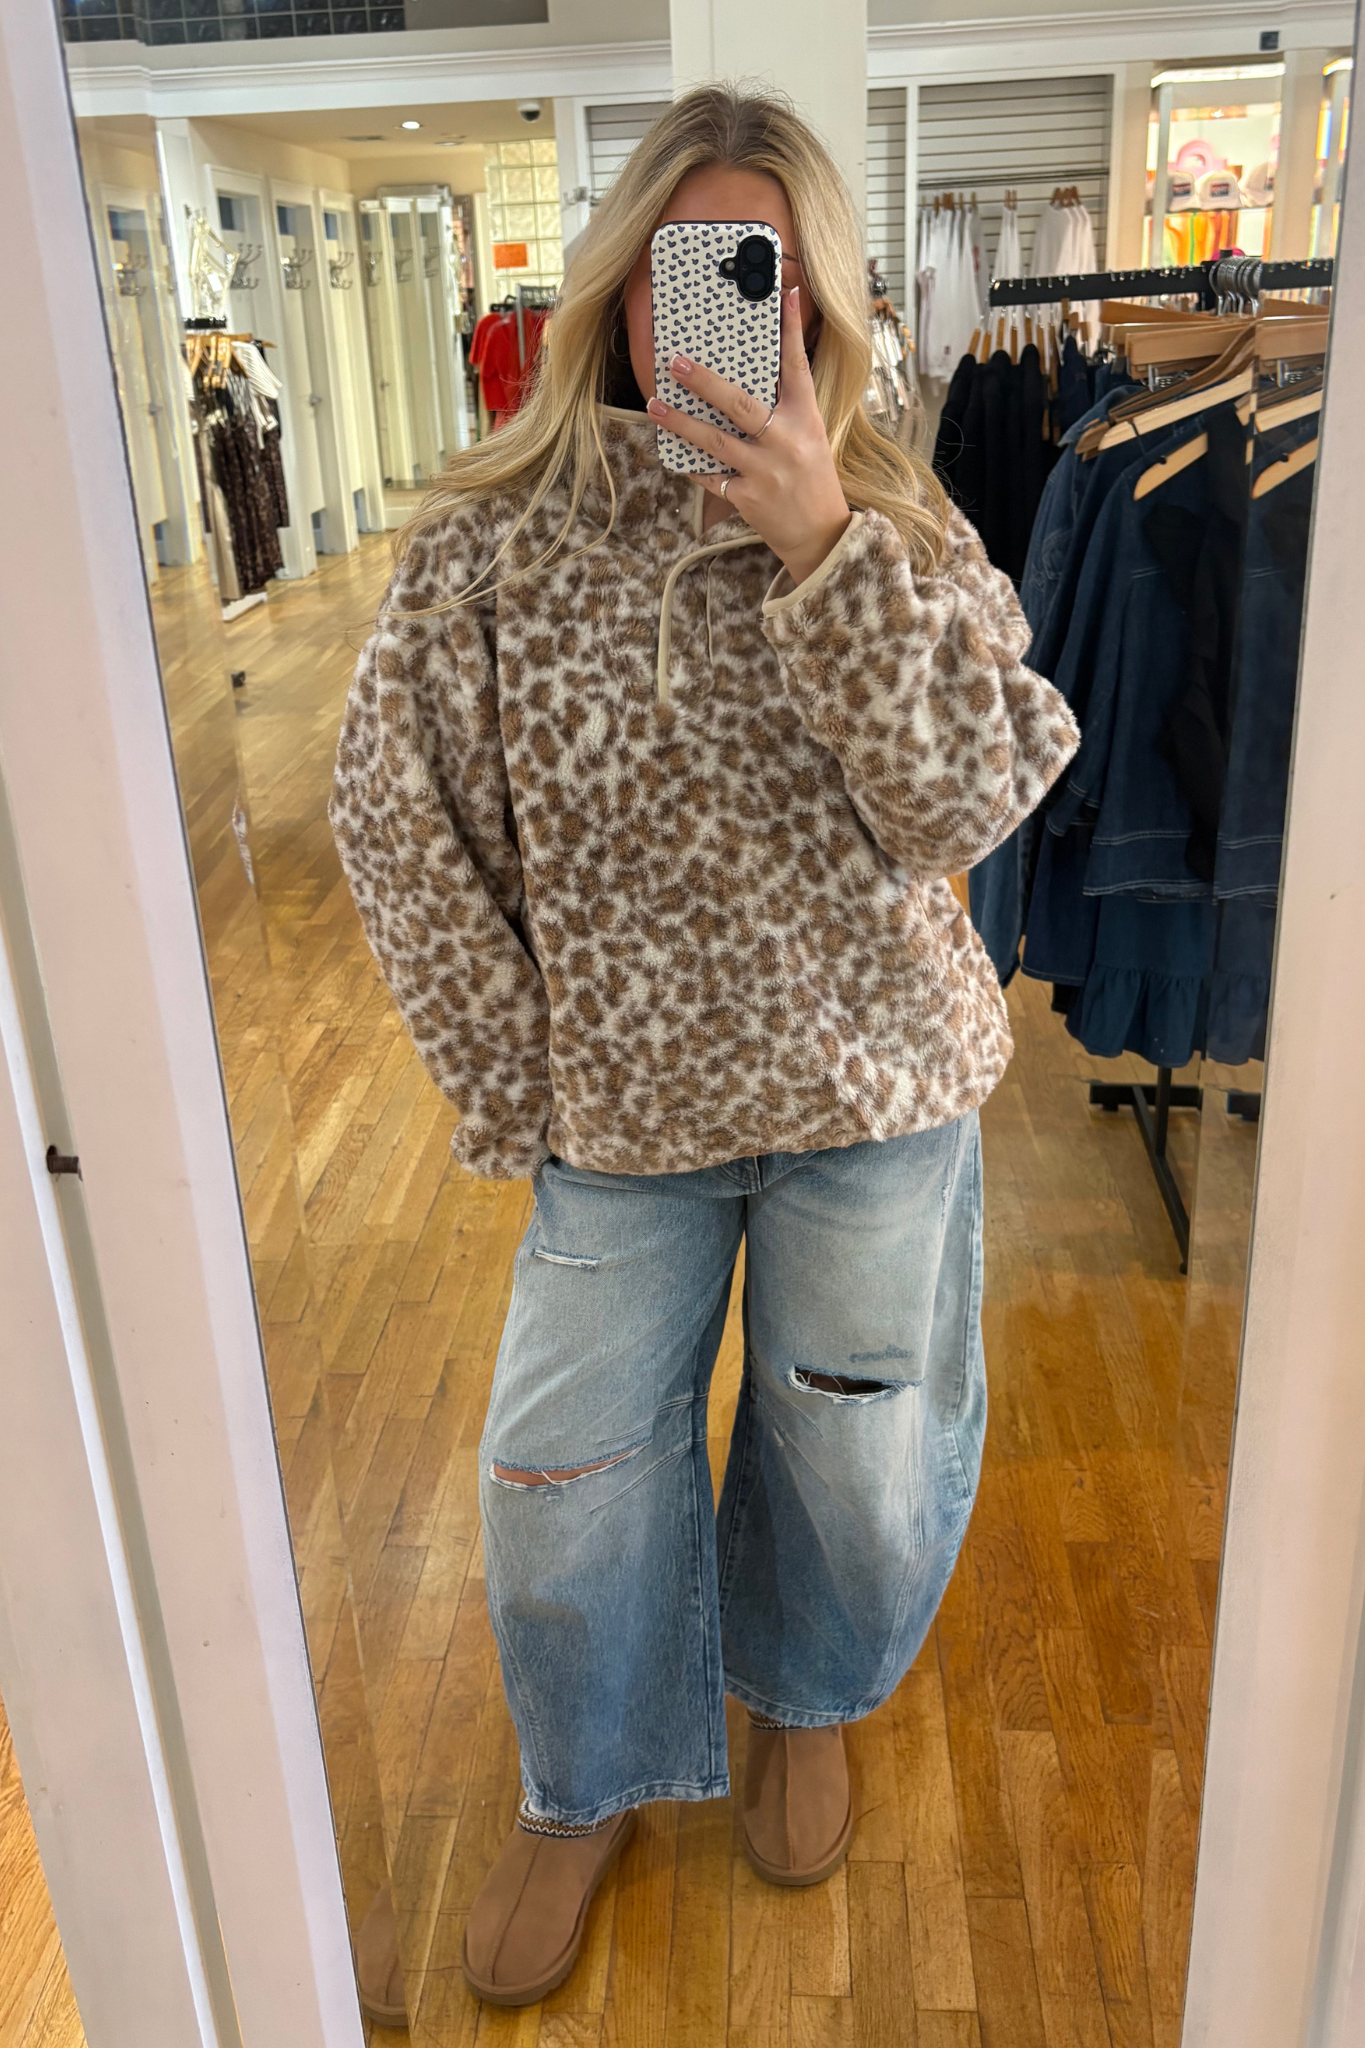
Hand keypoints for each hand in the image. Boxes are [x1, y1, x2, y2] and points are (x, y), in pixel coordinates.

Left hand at [646, 287, 851, 587]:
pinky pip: (710, 477)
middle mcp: (785, 442)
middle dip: (704, 382)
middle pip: (739, 404)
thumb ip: (787, 408)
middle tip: (675, 361)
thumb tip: (753, 375)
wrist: (821, 536)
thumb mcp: (811, 437)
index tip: (786, 294)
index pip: (797, 366)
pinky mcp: (747, 498)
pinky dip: (690, 463)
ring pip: (715, 441)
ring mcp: (764, 471)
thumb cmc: (813, 480)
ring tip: (655, 405)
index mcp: (806, 420)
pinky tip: (671, 450)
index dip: (791, 330)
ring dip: (681, 422)